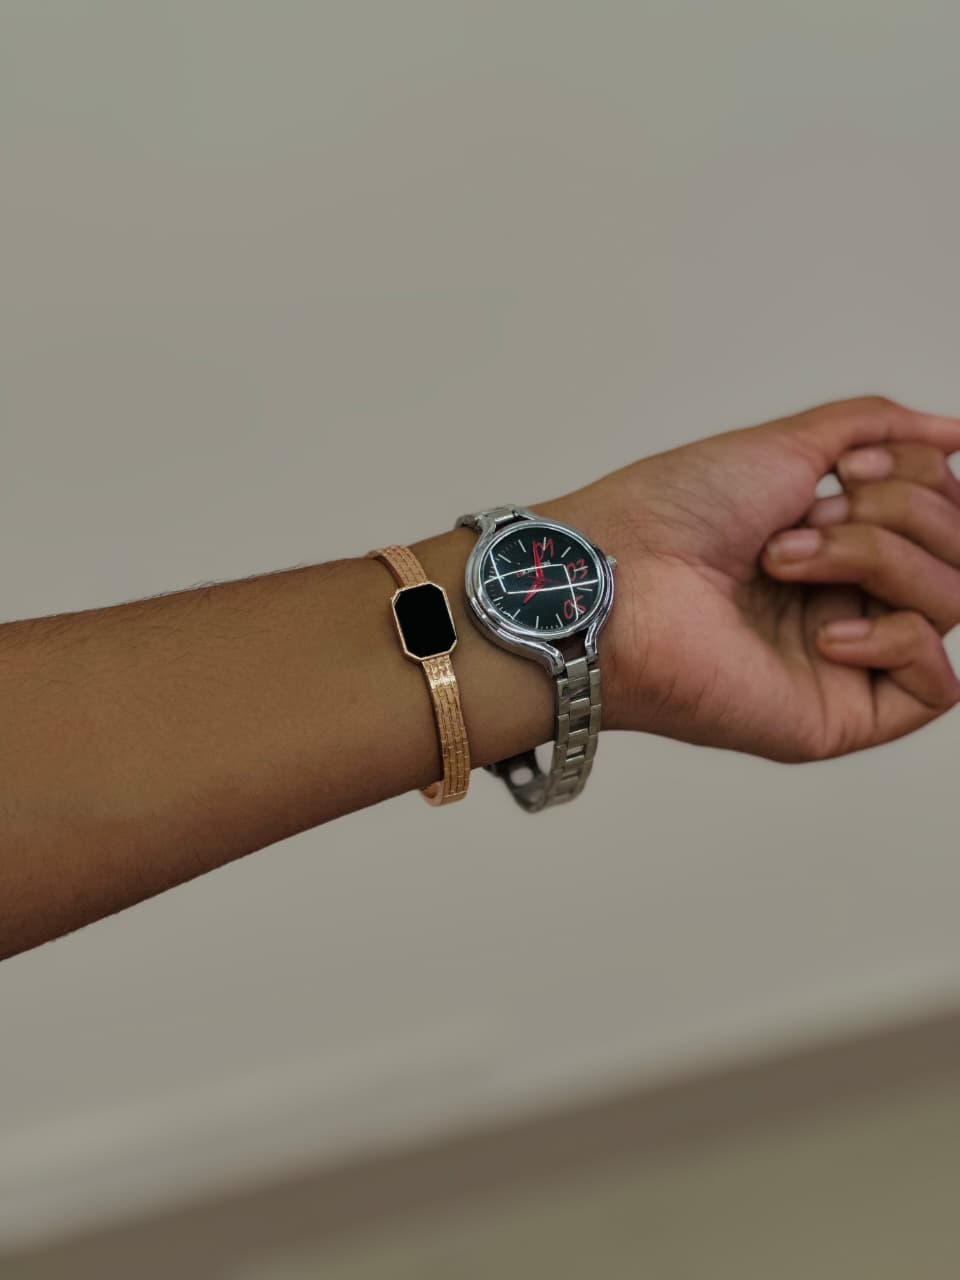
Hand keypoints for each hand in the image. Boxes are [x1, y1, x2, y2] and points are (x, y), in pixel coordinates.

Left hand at [538, 396, 959, 761]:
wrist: (617, 576)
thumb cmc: (674, 512)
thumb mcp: (787, 442)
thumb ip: (878, 428)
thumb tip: (957, 431)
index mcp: (839, 541)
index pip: (942, 509)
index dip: (917, 476)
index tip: (845, 468)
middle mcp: (849, 598)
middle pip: (955, 551)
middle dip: (894, 514)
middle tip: (807, 517)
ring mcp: (846, 659)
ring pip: (951, 601)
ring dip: (877, 560)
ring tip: (786, 561)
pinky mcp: (839, 715)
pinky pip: (938, 686)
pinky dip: (896, 639)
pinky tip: (825, 632)